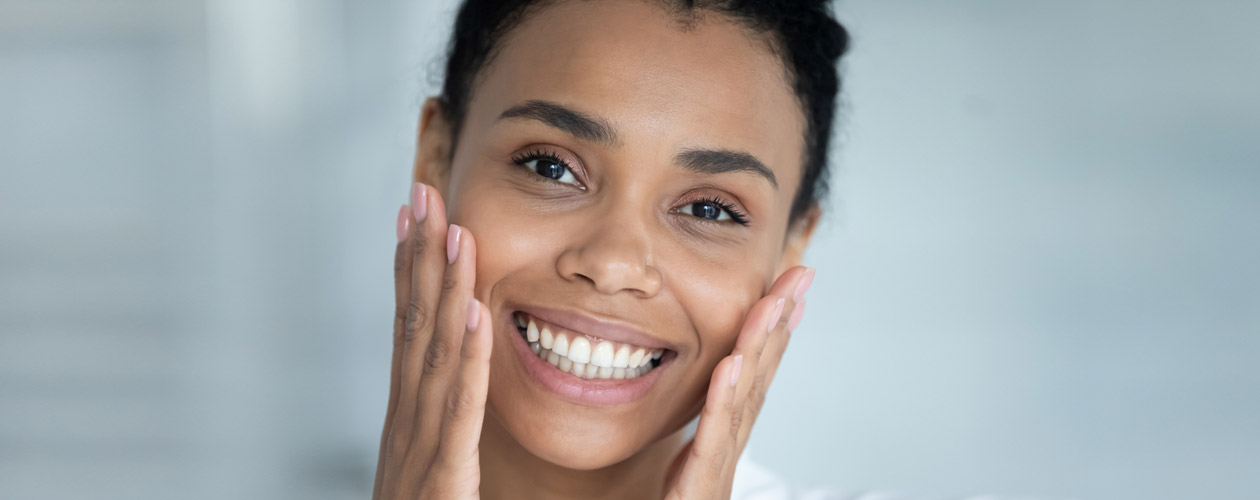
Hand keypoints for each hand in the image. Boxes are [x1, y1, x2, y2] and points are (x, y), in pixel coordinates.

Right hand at [373, 183, 492, 499]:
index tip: (414, 216)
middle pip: (410, 325)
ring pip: (431, 353)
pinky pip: (457, 409)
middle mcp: (405, 425)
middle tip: (421, 192)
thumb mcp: (432, 473)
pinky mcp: (442, 477)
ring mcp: (418, 449)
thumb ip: (442, 431)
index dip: (410, 270)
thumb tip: (451, 388)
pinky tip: (473, 313)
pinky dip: (463, 357)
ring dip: (441, 288)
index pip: (409, 330)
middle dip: (415, 256)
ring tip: (451, 229)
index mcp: (408, 420)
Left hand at [664, 266, 813, 499]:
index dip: (775, 331)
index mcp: (725, 439)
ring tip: (774, 301)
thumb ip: (699, 436)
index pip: (754, 374)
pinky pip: (712, 436)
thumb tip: (707, 394)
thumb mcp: (685, 470)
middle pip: (761, 376)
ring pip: (744, 398)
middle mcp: (730, 448)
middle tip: (802, 274)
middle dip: (782, 323)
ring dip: (761, 347)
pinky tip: (730, 364)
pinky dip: (723, 399)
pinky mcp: (700, 486)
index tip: (790, 288)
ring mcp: (719, 466)